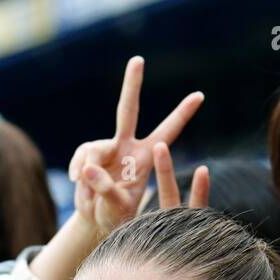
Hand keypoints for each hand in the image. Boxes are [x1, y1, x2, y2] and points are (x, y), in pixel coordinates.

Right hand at [67, 56, 203, 235]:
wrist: (97, 220)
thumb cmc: (116, 215)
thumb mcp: (116, 208)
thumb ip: (106, 190)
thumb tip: (87, 169)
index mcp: (147, 157)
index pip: (168, 131)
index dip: (182, 114)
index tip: (200, 95)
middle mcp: (127, 146)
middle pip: (127, 110)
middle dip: (132, 85)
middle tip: (138, 60)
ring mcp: (107, 149)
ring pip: (93, 149)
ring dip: (88, 172)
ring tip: (89, 196)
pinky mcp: (88, 156)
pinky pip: (81, 159)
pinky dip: (78, 173)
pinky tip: (79, 186)